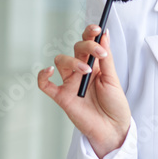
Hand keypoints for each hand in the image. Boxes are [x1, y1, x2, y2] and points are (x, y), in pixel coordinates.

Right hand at [38, 24, 130, 158]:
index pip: (88, 43)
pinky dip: (43, 76)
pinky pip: (45, 85)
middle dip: (87, 46)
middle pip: (75, 49)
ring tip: (87, 71)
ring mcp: (70, 83)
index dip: (90, 33)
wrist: (113, 129)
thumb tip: (104, 34)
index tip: (97, 29)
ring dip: (73, 61)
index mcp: (94, 65)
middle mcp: (80, 71)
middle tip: (99, 53)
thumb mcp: (113, 79)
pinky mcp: (61, 97)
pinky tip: (48, 71)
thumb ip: (106, 58)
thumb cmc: (115, 105)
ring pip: (61, 61)